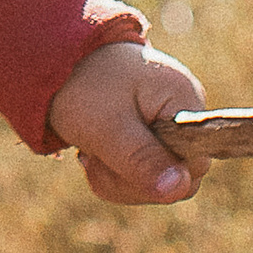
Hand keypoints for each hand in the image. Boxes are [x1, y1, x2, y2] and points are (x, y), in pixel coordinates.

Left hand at [47, 38, 207, 203]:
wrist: (56, 63)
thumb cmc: (81, 86)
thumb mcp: (106, 126)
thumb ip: (141, 159)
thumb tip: (180, 188)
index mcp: (185, 100)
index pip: (195, 165)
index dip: (157, 177)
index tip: (115, 158)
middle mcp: (186, 115)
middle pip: (179, 180)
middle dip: (131, 181)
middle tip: (94, 158)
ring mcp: (170, 129)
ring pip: (158, 184)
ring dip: (118, 180)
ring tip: (91, 153)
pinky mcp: (153, 140)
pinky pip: (143, 178)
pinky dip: (116, 175)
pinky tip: (95, 155)